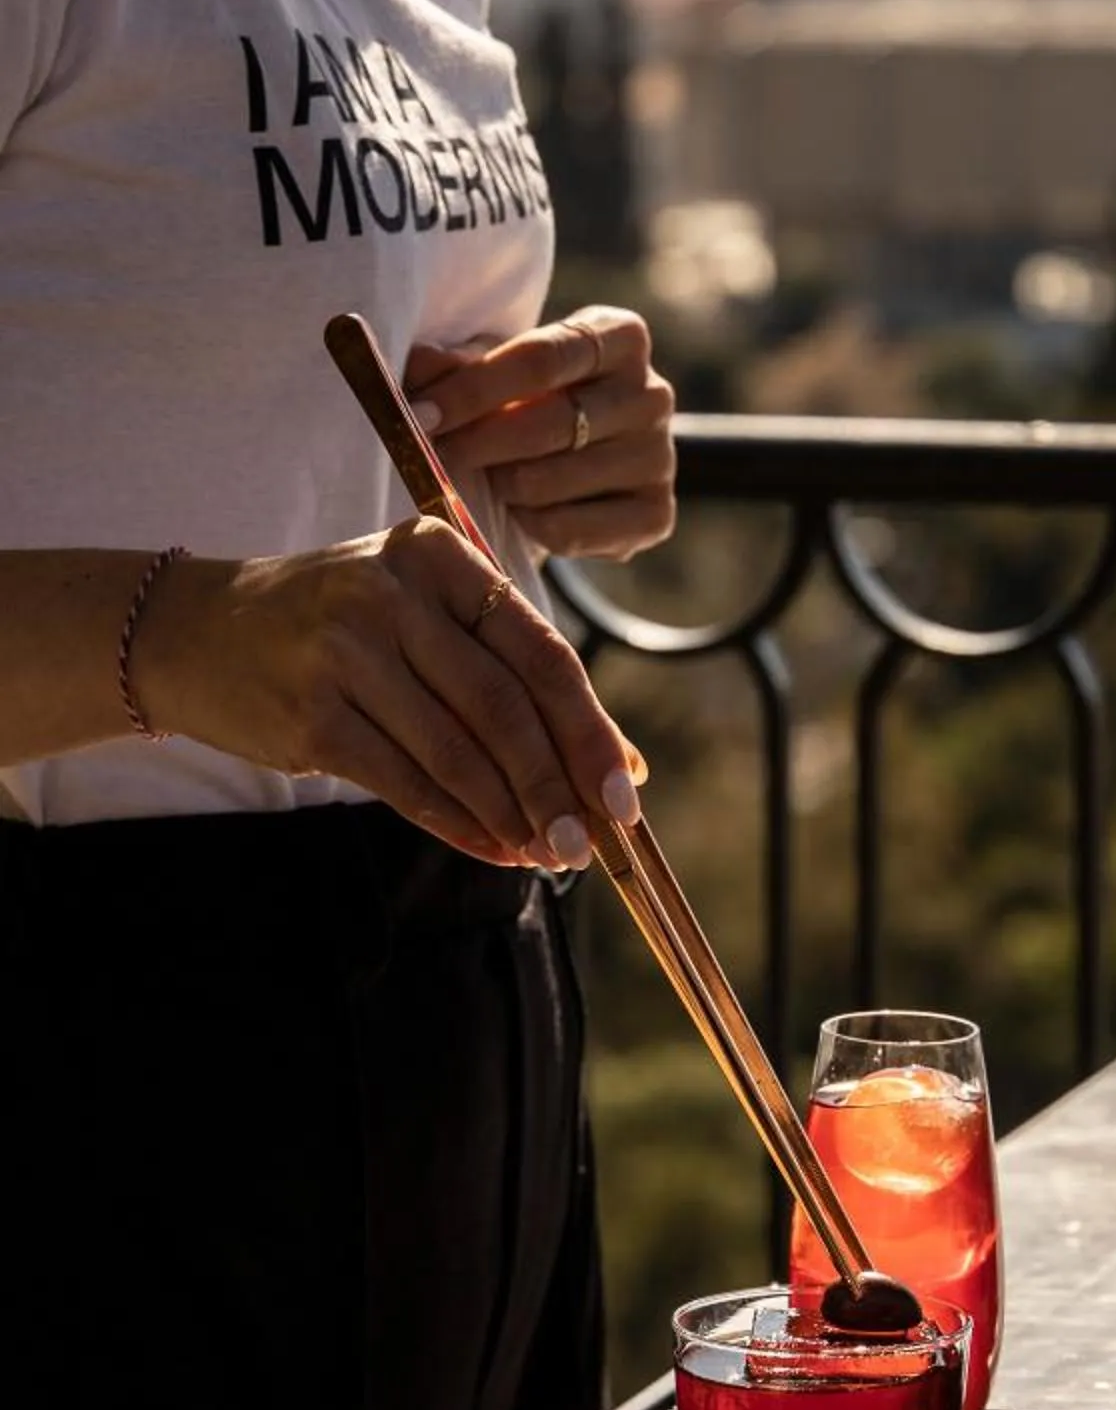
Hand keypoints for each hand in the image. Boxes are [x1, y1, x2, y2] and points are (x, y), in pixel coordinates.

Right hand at [137, 518, 644, 872]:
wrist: (195, 631)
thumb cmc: (336, 625)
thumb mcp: (422, 617)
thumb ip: (514, 674)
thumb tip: (622, 764)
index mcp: (436, 554)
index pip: (537, 650)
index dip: (589, 728)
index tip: (626, 791)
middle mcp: (390, 592)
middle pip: (503, 706)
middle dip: (557, 786)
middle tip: (591, 845)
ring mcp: (343, 652)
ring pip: (457, 753)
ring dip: (512, 815)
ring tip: (548, 855)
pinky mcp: (310, 716)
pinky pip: (406, 785)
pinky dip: (459, 826)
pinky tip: (495, 852)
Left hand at [405, 307, 676, 562]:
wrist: (580, 461)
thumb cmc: (530, 401)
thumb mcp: (494, 370)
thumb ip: (456, 367)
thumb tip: (416, 368)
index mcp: (619, 336)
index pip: (543, 358)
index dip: (474, 388)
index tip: (420, 412)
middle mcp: (653, 394)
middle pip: (550, 424)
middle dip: (477, 442)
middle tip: (430, 455)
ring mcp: (660, 458)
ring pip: (552, 482)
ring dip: (502, 486)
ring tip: (488, 479)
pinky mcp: (657, 515)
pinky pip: (570, 531)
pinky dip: (530, 527)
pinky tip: (521, 512)